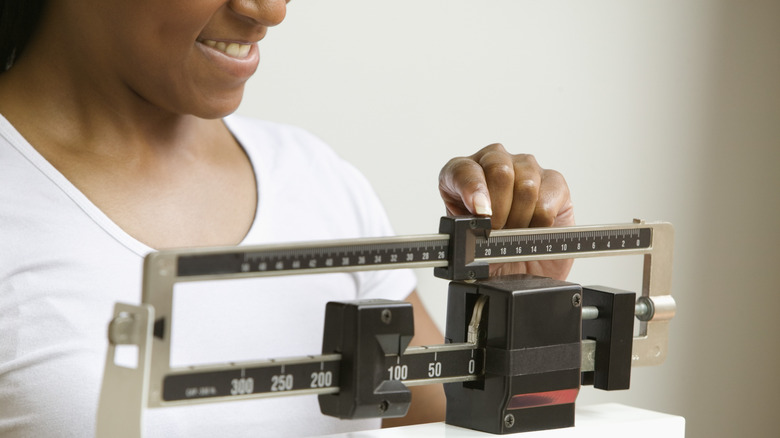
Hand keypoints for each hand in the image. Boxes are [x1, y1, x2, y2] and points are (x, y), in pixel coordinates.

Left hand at [438, 143, 574, 279]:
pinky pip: (547, 201)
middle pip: (500, 170)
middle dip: (499, 208)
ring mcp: (526, 169)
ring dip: (519, 219)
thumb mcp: (465, 241)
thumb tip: (471, 221)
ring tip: (514, 233)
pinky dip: (539, 223)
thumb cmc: (487, 249)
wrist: (516, 268)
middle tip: (496, 231)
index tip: (480, 212)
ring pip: (526, 187)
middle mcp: (495, 163)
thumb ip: (462, 228)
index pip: (464, 169)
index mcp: (463, 173)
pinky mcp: (554, 183)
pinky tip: (532, 230)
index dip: (472, 189)